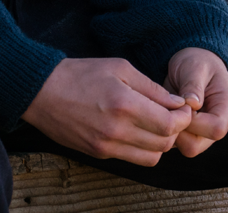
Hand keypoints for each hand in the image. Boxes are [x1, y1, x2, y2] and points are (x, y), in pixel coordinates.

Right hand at [22, 57, 193, 165]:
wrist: (43, 92)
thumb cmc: (82, 73)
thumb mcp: (120, 68)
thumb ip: (151, 88)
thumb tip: (176, 102)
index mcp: (124, 105)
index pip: (168, 125)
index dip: (183, 118)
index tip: (184, 107)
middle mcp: (116, 131)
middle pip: (163, 144)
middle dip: (175, 130)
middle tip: (174, 114)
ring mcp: (106, 146)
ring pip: (150, 157)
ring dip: (161, 143)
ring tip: (157, 123)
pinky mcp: (98, 154)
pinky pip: (132, 158)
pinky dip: (143, 148)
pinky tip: (139, 130)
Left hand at [164, 47, 227, 157]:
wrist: (192, 60)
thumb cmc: (197, 61)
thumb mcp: (195, 67)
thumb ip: (194, 85)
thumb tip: (192, 104)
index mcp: (226, 107)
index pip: (216, 129)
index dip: (194, 122)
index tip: (180, 104)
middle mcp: (216, 124)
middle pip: (197, 145)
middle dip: (178, 131)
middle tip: (169, 109)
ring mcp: (201, 131)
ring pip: (184, 147)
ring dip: (171, 132)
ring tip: (165, 109)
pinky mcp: (187, 133)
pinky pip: (175, 142)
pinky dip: (166, 131)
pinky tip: (162, 113)